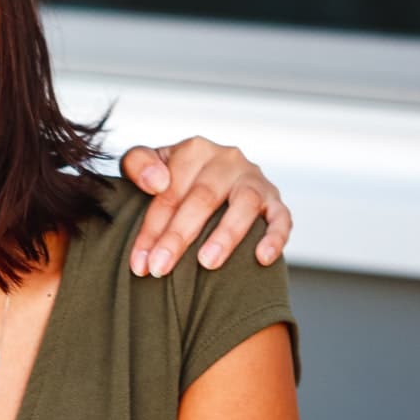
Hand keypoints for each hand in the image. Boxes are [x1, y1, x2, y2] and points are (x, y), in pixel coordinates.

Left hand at [120, 137, 290, 275]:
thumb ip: (137, 164)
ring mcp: (254, 179)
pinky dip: (275, 237)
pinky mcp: (276, 200)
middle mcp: (227, 159)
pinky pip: (281, 218)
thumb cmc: (170, 180)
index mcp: (193, 150)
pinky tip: (262, 258)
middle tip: (160, 269)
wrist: (205, 179)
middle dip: (178, 237)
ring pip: (244, 204)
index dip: (151, 229)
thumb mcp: (145, 165)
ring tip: (207, 263)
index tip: (139, 263)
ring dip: (225, 234)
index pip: (168, 192)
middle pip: (202, 198)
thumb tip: (156, 181)